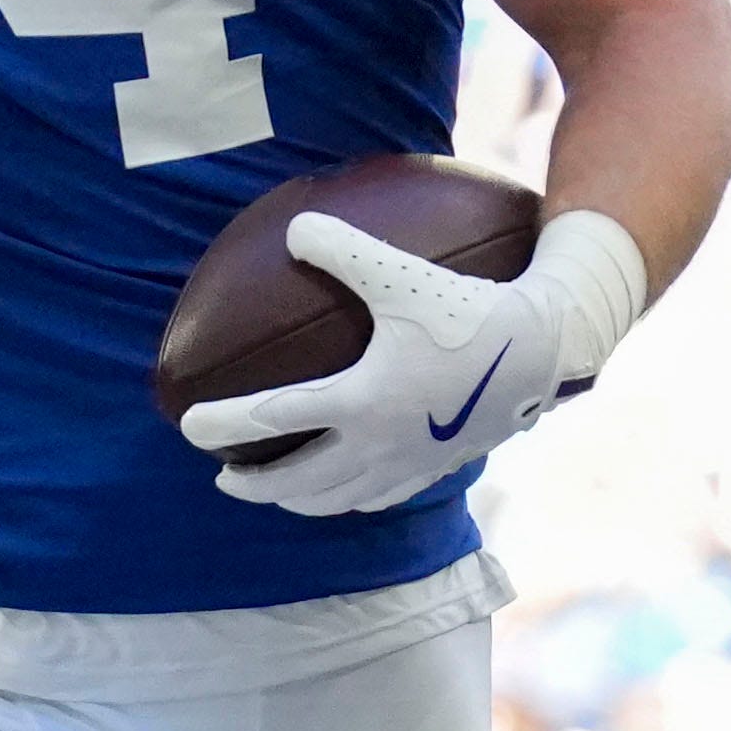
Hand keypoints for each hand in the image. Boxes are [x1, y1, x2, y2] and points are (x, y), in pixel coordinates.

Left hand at [181, 214, 635, 517]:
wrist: (542, 349)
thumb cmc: (468, 307)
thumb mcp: (401, 273)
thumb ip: (343, 249)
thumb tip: (292, 229)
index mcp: (359, 401)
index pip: (272, 421)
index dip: (223, 425)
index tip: (189, 427)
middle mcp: (378, 444)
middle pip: (298, 481)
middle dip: (254, 485)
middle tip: (222, 477)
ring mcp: (408, 464)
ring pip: (338, 499)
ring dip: (299, 499)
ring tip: (277, 493)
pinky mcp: (436, 468)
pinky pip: (379, 498)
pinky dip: (348, 500)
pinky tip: (344, 490)